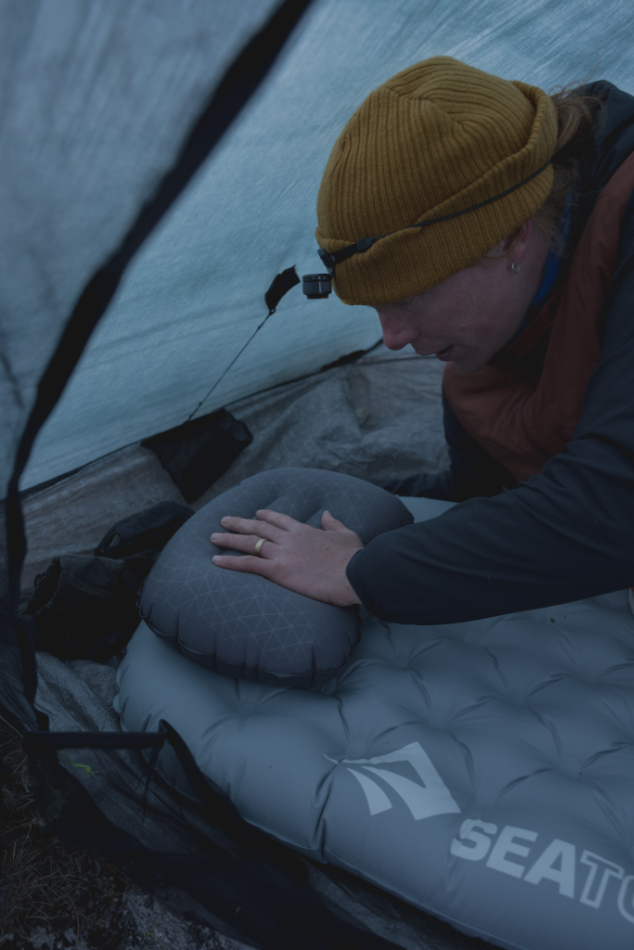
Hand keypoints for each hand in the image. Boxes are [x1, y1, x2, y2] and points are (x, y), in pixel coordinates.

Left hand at [210, 509, 362, 606]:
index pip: (280, 519)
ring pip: (249, 542)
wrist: (355, 573)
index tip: (256, 513)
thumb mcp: (346, 534)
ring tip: (213, 537)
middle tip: (223, 520)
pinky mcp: (279, 570)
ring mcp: (282, 553)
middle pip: (258, 527)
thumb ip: (334, 523)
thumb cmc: (354, 558)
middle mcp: (289, 539)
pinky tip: (216, 561)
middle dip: (239, 523)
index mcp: (305, 530)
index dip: (266, 515)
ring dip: (228, 539)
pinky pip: (248, 564)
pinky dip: (230, 561)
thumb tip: (327, 513)